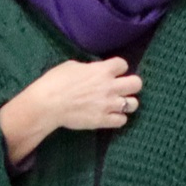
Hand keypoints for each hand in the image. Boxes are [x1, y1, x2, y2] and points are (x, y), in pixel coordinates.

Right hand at [0, 57, 142, 163]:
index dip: (118, 68)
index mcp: (103, 70)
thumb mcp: (72, 66)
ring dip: (127, 103)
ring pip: (134, 104)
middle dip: (131, 85)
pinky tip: (110, 116)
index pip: (123, 64)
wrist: (48, 104)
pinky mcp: (103, 120)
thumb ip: (89, 68)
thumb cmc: (56, 82)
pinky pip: (122, 121)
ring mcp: (109, 105)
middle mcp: (110, 86)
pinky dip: (118, 119)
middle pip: (137, 83)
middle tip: (121, 88)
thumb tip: (93, 71)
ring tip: (117, 104)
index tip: (112, 72)